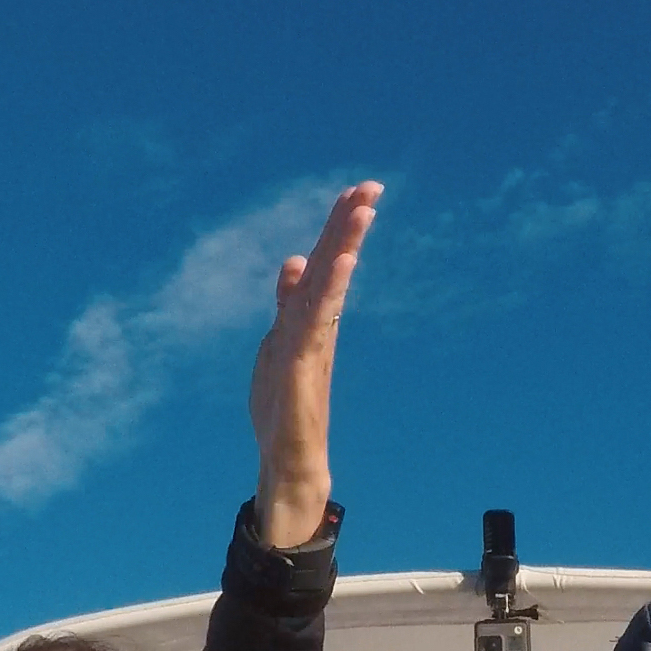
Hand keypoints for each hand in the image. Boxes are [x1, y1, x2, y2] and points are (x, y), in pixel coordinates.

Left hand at [249, 181, 382, 548]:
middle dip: (348, 226)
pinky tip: (338, 263)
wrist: (290, 464)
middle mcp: (316, 329)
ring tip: (363, 209)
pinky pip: (315, 322)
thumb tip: (294, 263)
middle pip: (332, 267)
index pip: (325, 265)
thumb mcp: (278, 346)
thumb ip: (288, 306)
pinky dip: (328, 290)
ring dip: (344, 246)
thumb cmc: (286, 411)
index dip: (339, 229)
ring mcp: (311, 347)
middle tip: (372, 186)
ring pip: (328, 287)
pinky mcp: (303, 369)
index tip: (358, 191)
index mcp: (309, 322)